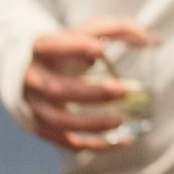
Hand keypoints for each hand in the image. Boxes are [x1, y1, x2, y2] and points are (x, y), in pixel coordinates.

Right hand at [22, 18, 157, 151]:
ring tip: (120, 120)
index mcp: (41, 49)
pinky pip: (66, 141)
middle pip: (56, 90)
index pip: (52, 46)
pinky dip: (94, 144)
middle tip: (123, 90)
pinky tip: (121, 141)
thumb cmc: (66, 48)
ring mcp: (35, 105)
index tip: (99, 50)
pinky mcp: (42, 126)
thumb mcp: (83, 32)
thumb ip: (115, 29)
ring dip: (90, 124)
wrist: (29, 70)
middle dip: (91, 93)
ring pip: (58, 121)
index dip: (73, 49)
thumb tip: (144, 39)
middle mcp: (33, 79)